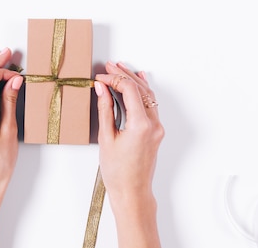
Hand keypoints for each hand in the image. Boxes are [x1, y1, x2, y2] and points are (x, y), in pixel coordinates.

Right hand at [94, 61, 163, 247]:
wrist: (132, 192)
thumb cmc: (118, 172)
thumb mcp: (106, 138)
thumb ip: (105, 109)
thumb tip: (101, 88)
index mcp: (141, 125)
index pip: (129, 90)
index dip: (114, 79)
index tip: (100, 76)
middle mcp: (153, 124)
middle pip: (140, 89)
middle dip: (123, 75)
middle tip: (109, 66)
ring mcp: (157, 127)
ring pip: (147, 95)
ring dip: (133, 81)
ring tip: (120, 68)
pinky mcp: (156, 131)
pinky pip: (151, 105)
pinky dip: (142, 92)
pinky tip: (138, 80)